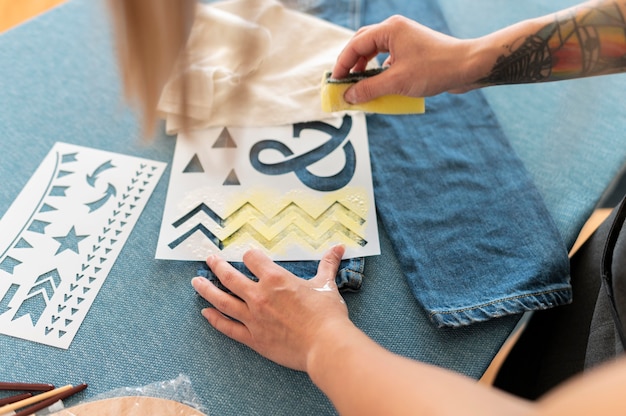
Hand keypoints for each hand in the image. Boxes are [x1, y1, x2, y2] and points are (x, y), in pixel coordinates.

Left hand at [191, 245, 349, 371]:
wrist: (325, 345)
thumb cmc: (327, 314)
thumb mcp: (326, 285)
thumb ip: (328, 264)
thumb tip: (338, 248)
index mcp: (275, 278)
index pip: (252, 258)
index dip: (250, 255)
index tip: (249, 256)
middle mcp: (259, 295)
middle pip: (229, 276)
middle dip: (217, 266)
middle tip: (209, 260)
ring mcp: (252, 318)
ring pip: (221, 300)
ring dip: (206, 289)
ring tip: (196, 282)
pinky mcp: (252, 338)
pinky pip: (227, 327)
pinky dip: (214, 320)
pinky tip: (205, 313)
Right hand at [331, 15, 476, 102]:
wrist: (468, 67)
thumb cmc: (435, 69)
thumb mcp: (396, 82)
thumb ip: (369, 89)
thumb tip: (348, 97)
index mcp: (389, 30)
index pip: (355, 44)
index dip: (342, 64)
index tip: (336, 82)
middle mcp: (395, 31)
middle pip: (362, 44)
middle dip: (351, 64)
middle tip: (344, 82)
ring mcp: (405, 40)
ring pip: (375, 52)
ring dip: (365, 69)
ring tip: (359, 86)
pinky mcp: (413, 52)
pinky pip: (388, 60)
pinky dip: (380, 72)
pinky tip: (380, 86)